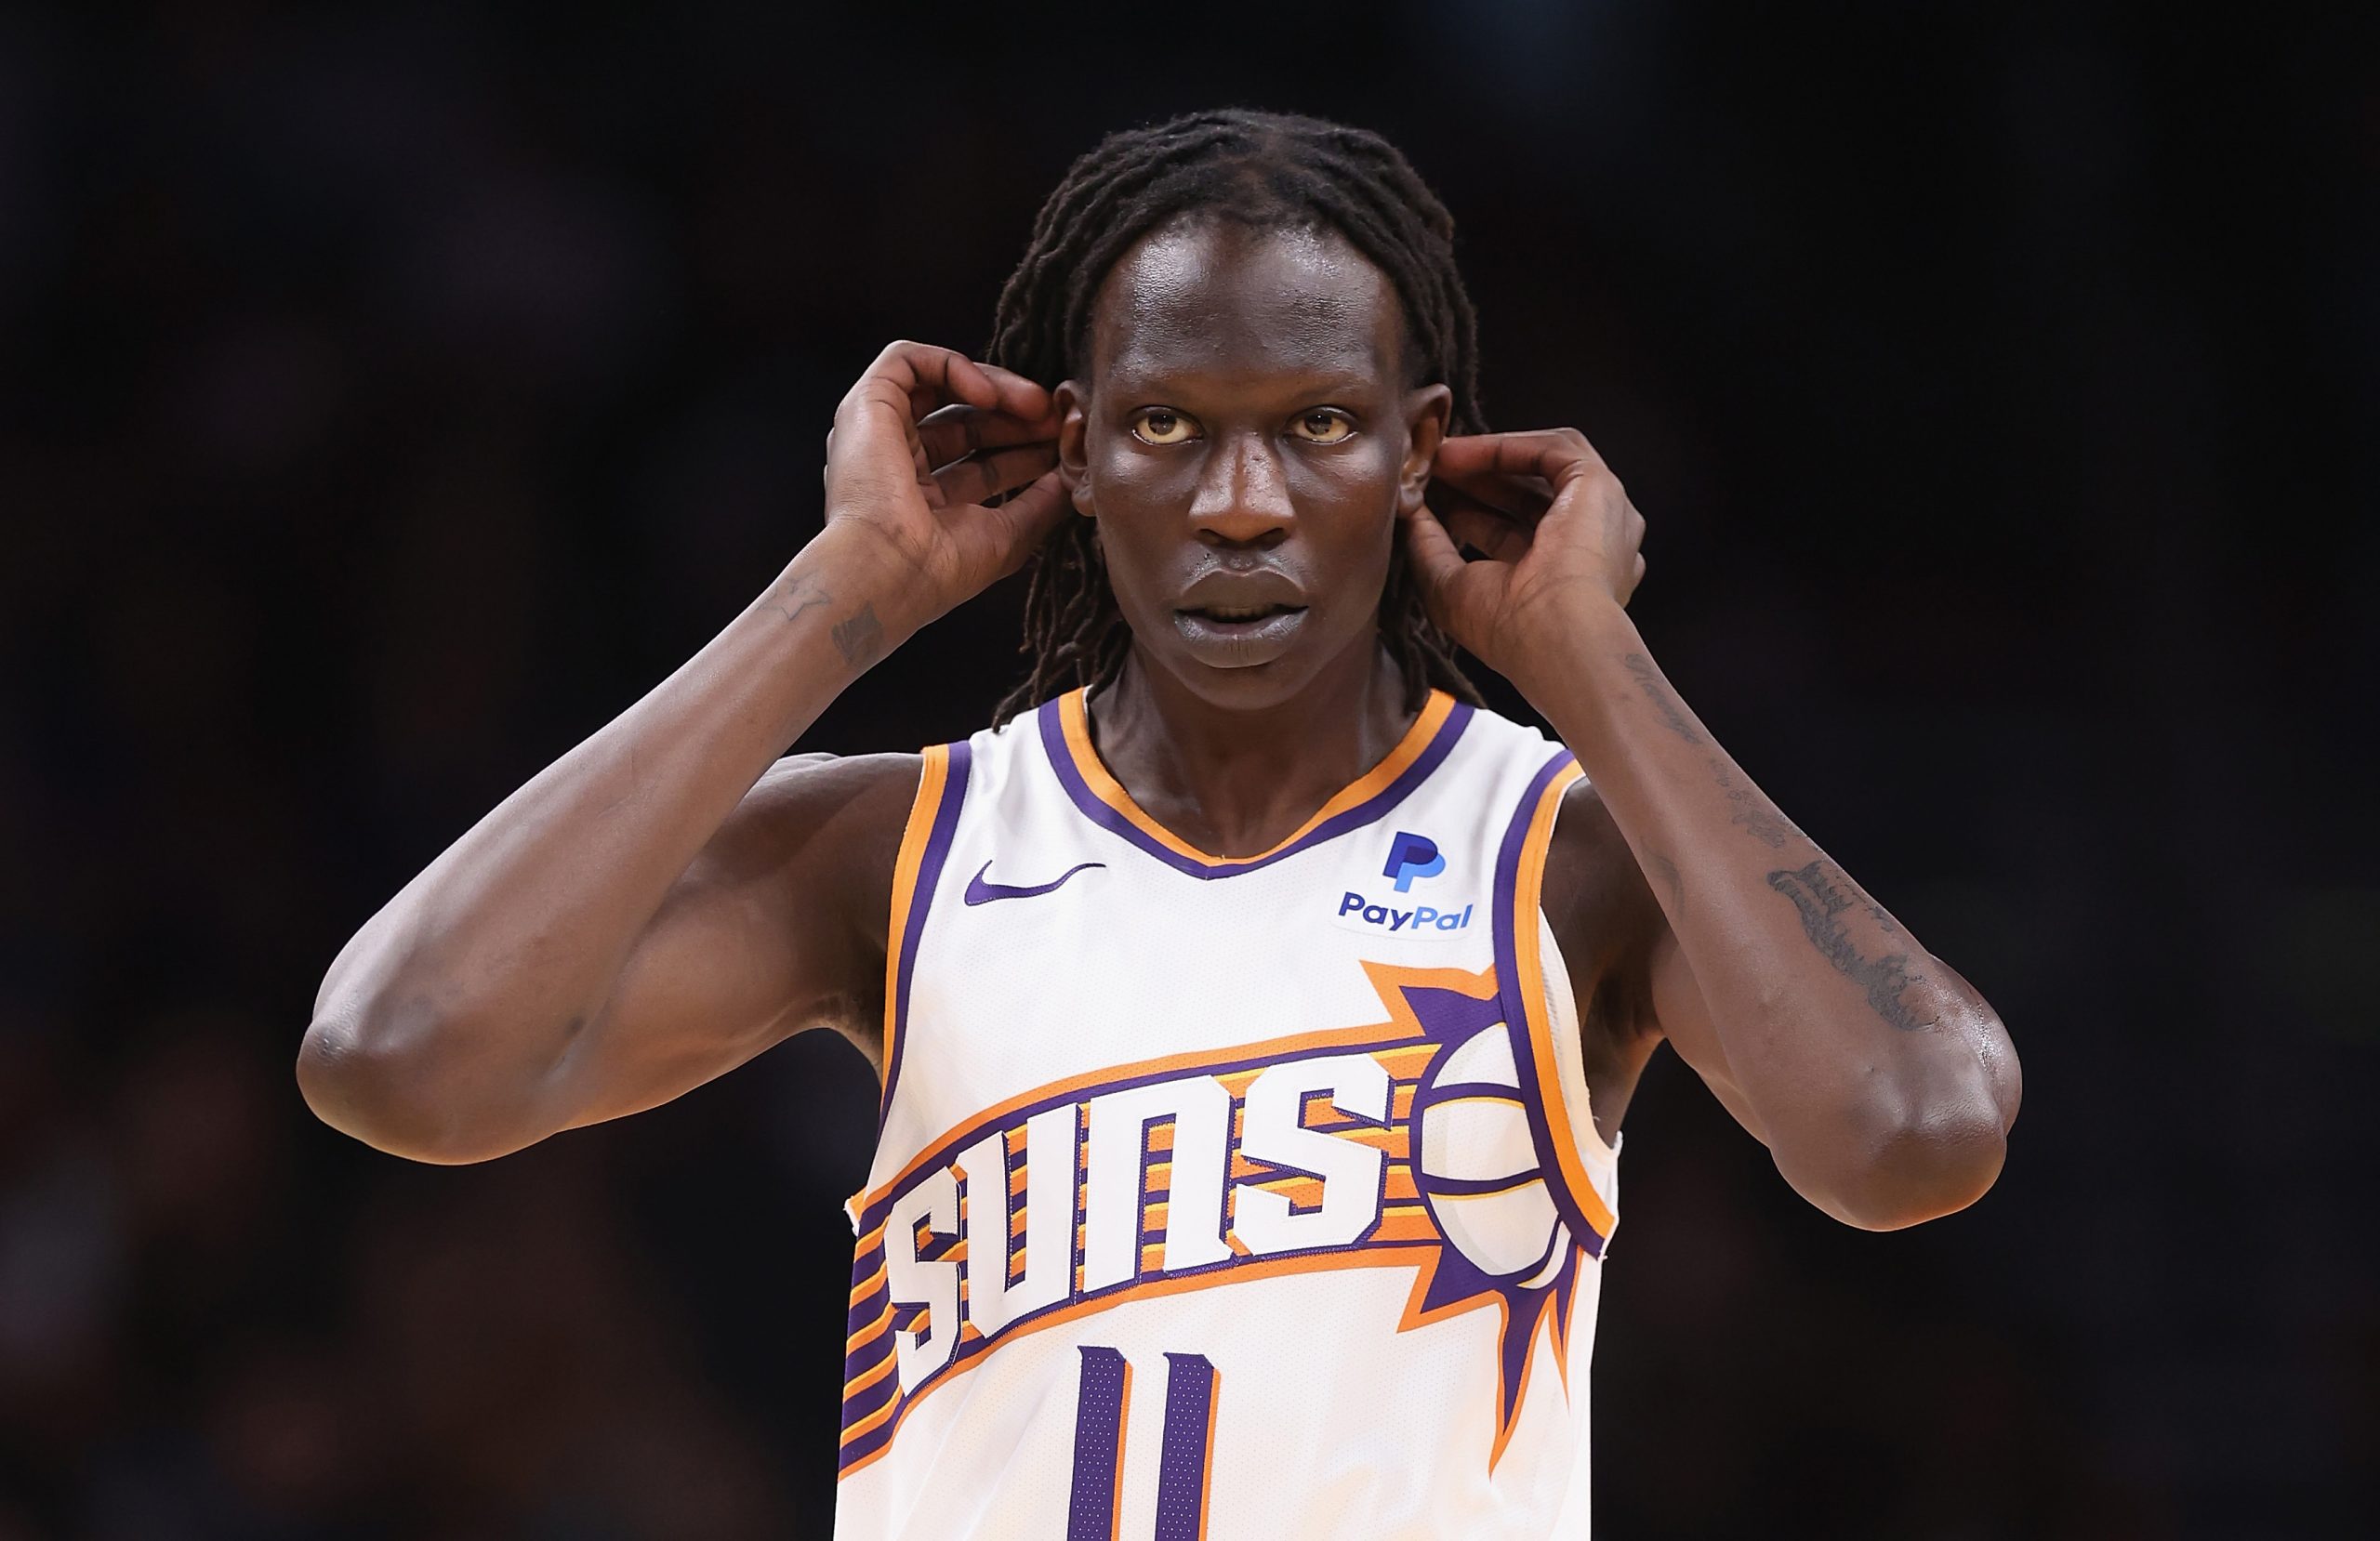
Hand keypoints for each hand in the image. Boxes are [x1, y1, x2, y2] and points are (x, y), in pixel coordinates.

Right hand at [820, 341, 1070, 635]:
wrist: (889, 569)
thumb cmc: (940, 568)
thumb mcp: (1008, 537)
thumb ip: (1041, 504)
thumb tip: (1070, 477)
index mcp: (924, 500)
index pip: (983, 461)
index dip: (1025, 449)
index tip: (1064, 448)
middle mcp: (898, 464)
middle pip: (967, 422)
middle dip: (1019, 418)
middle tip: (1059, 421)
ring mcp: (879, 433)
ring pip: (943, 386)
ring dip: (997, 389)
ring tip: (1038, 405)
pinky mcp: (865, 405)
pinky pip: (910, 361)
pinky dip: (954, 366)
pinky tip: (990, 395)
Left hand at [1401, 428, 1645, 685]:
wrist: (1557, 637)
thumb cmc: (1511, 631)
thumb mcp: (1452, 588)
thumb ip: (1428, 547)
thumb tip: (1410, 512)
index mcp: (1563, 578)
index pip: (1512, 531)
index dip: (1468, 511)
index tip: (1428, 499)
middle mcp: (1590, 544)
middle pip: (1527, 495)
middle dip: (1475, 480)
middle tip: (1430, 471)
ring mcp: (1600, 515)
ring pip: (1543, 466)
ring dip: (1489, 457)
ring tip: (1440, 457)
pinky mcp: (1600, 487)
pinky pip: (1554, 449)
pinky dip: (1507, 446)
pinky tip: (1462, 454)